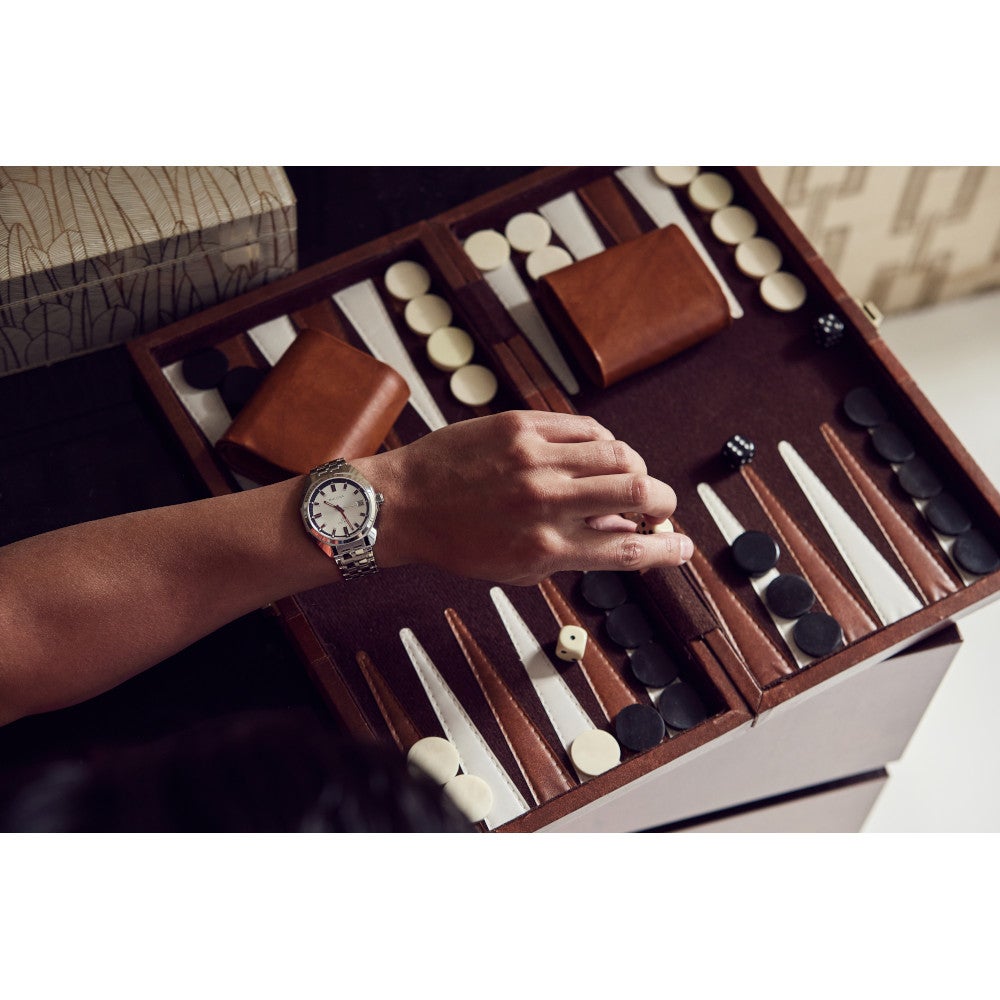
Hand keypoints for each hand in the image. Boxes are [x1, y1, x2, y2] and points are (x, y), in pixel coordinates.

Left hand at [353, 410, 692, 585]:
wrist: (404, 503)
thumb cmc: (458, 543)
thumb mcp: (517, 569)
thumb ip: (575, 555)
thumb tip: (624, 534)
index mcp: (547, 547)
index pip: (630, 549)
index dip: (668, 550)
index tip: (683, 546)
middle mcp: (547, 502)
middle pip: (640, 493)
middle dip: (663, 502)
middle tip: (658, 506)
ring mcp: (535, 459)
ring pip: (620, 453)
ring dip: (635, 468)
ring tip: (624, 477)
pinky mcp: (522, 426)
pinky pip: (586, 427)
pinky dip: (601, 443)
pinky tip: (594, 453)